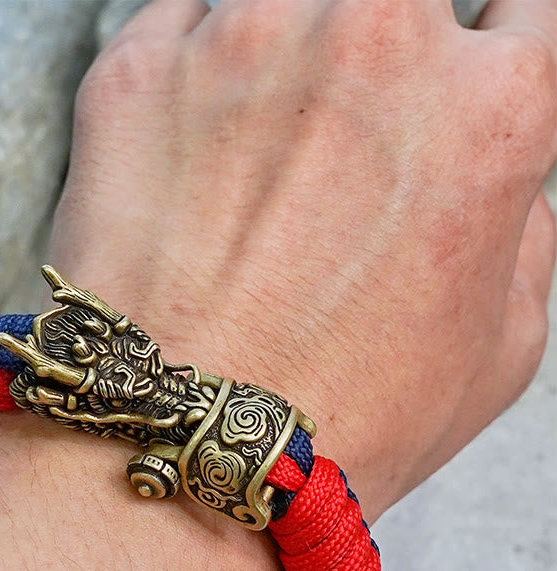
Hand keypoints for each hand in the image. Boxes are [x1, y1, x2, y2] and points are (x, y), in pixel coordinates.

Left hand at [49, 0, 556, 521]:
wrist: (179, 444)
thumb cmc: (343, 421)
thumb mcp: (500, 348)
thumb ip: (523, 228)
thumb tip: (505, 174)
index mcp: (488, 110)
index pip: (519, 15)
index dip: (488, 48)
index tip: (457, 71)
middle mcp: (374, 44)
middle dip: (375, 44)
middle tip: (331, 124)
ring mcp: (245, 43)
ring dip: (277, 54)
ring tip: (253, 151)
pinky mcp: (137, 70)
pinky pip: (180, 21)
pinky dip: (191, 67)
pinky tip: (189, 150)